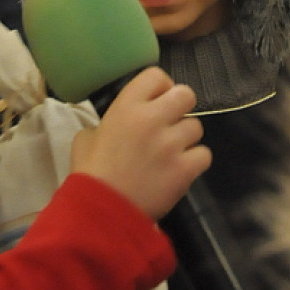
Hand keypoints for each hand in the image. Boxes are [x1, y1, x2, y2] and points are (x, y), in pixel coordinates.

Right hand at [70, 66, 209, 218]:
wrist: (101, 213)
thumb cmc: (91, 174)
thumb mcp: (86, 138)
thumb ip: (106, 123)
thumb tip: (118, 124)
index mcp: (126, 107)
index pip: (156, 76)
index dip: (160, 88)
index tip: (156, 102)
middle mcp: (152, 119)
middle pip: (186, 94)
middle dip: (180, 108)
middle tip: (170, 125)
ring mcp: (171, 144)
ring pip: (197, 127)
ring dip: (186, 139)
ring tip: (171, 154)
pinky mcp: (185, 168)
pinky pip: (204, 154)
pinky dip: (194, 162)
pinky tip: (180, 169)